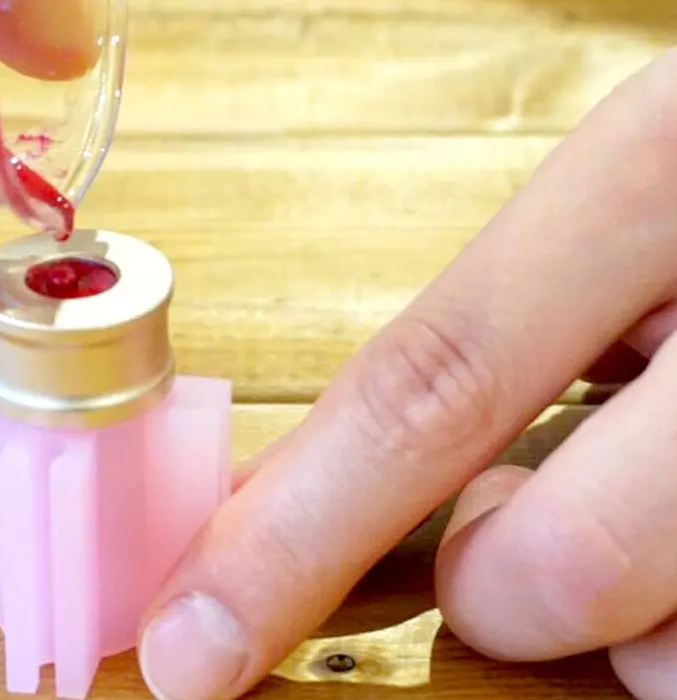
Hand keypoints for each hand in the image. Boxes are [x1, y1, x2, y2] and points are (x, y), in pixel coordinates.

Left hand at [137, 48, 676, 699]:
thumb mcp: (645, 199)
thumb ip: (527, 347)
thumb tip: (447, 541)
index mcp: (656, 167)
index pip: (423, 381)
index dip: (286, 536)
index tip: (188, 646)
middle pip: (551, 563)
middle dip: (505, 593)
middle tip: (528, 547)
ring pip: (670, 660)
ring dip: (650, 625)